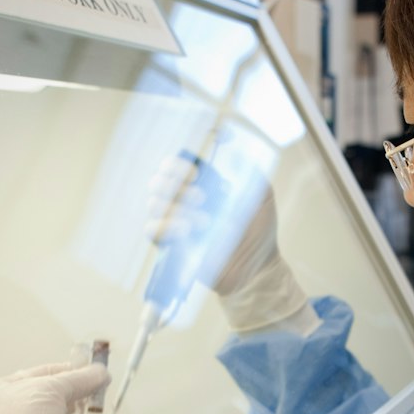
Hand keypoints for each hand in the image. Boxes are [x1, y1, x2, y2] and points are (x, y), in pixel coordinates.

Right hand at [147, 154, 279, 297]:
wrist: (258, 266)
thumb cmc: (258, 228)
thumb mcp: (261, 194)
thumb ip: (250, 170)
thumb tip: (231, 147)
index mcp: (198, 184)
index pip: (172, 165)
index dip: (176, 166)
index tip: (195, 174)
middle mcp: (182, 201)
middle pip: (156, 183)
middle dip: (174, 186)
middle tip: (202, 198)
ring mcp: (174, 223)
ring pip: (154, 205)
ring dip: (177, 209)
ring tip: (205, 222)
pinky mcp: (171, 246)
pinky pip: (152, 230)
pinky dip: (165, 227)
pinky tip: (186, 230)